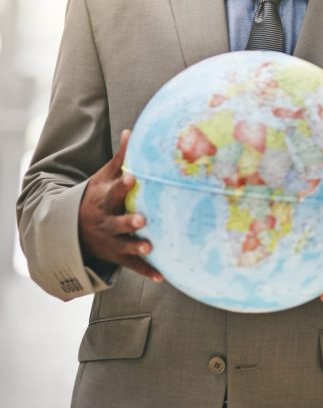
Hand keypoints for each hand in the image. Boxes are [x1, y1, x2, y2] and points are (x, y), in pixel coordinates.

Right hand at [78, 129, 162, 282]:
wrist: (73, 229)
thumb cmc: (97, 195)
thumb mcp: (103, 176)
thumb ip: (121, 158)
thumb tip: (132, 130)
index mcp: (104, 200)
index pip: (114, 191)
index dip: (123, 185)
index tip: (133, 177)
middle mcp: (106, 222)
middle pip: (117, 222)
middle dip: (129, 222)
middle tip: (142, 219)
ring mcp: (111, 241)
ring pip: (124, 246)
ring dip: (137, 248)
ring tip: (150, 248)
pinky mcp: (117, 256)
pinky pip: (133, 266)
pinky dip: (147, 272)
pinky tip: (163, 277)